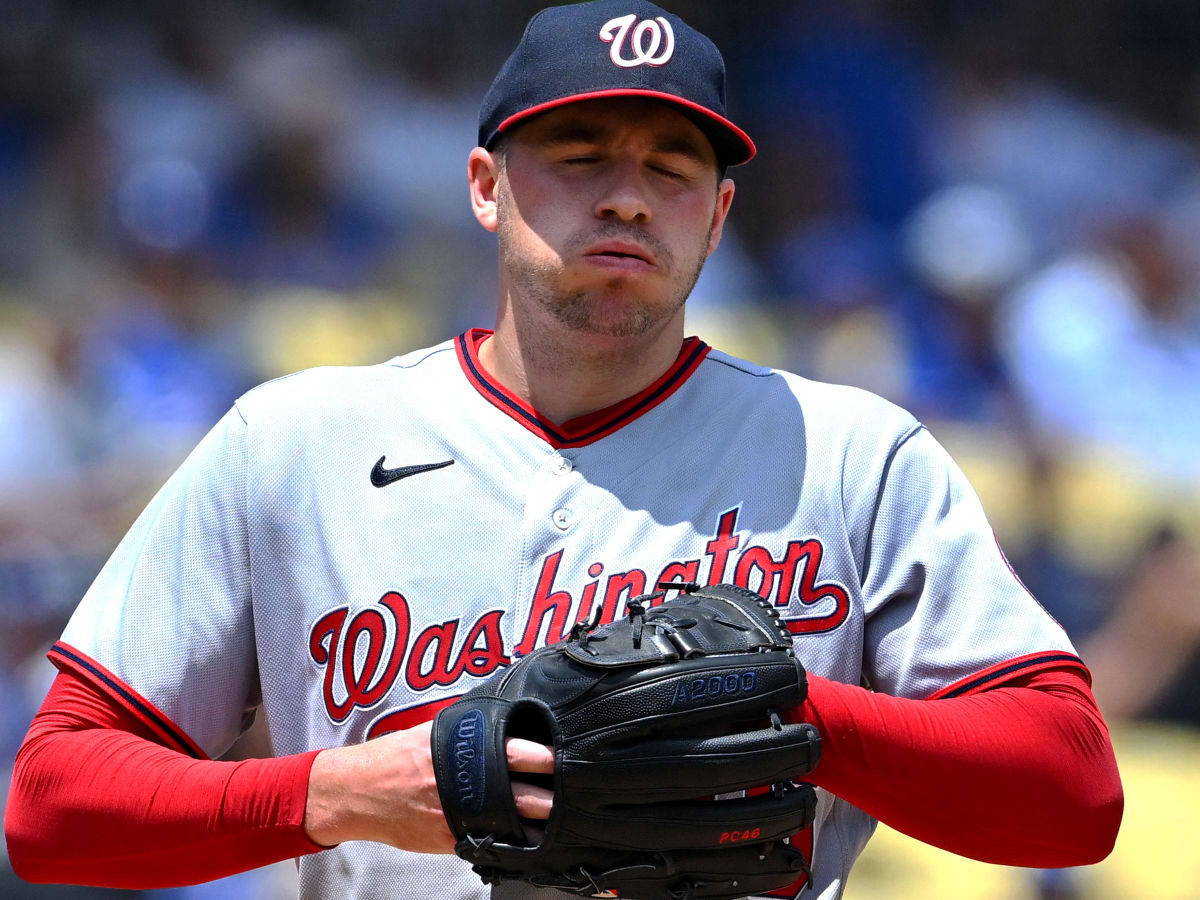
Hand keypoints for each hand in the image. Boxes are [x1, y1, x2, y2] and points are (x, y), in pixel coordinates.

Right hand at [304, 721, 553, 852]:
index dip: (548, 758)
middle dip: (554, 796)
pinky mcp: (452, 840)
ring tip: (562, 816)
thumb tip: (505, 717)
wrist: (357, 791)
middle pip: (525, 794)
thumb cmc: (396, 756)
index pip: (519, 753)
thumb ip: (471, 728)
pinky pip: (492, 843)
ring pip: (514, 824)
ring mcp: (460, 816)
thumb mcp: (435, 730)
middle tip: (577, 793)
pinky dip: (513, 841)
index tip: (570, 757)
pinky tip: (531, 838)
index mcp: (464, 751)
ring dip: (539, 822)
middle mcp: (465, 784)